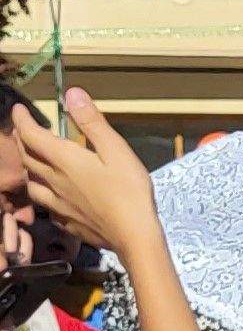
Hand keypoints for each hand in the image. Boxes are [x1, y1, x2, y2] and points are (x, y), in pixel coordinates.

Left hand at [12, 93, 160, 262]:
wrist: (134, 237)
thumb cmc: (129, 192)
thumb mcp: (117, 150)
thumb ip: (92, 122)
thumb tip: (72, 93)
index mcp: (64, 160)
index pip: (31, 135)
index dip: (22, 120)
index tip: (19, 110)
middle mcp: (54, 181)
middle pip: (27, 158)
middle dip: (22, 141)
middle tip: (24, 131)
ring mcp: (59, 204)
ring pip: (32, 183)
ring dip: (28, 169)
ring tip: (33, 163)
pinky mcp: (68, 222)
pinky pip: (47, 207)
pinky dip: (44, 196)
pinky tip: (52, 197)